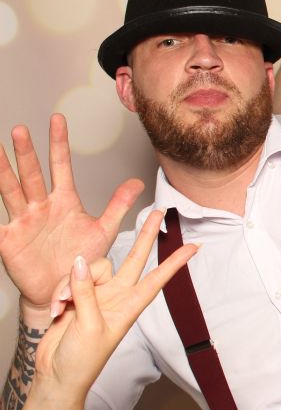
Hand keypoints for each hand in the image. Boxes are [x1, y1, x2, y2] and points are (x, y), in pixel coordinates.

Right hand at [0, 115, 142, 321]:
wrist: (64, 291)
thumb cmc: (81, 259)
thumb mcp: (104, 230)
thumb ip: (118, 205)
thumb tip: (138, 182)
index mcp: (64, 202)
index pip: (61, 166)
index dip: (59, 143)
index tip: (57, 119)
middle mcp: (41, 207)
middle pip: (32, 174)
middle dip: (26, 153)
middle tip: (20, 129)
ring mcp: (23, 222)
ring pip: (11, 191)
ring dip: (3, 171)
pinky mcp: (9, 240)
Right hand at [35, 211, 196, 397]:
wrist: (57, 375)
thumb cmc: (82, 361)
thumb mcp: (89, 326)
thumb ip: (86, 292)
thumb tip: (81, 264)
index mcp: (130, 306)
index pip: (158, 279)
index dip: (176, 262)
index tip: (195, 247)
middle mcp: (117, 296)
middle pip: (134, 258)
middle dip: (145, 235)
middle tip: (158, 212)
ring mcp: (97, 295)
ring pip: (91, 268)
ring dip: (73, 283)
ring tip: (65, 307)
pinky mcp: (76, 296)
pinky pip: (70, 279)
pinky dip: (61, 291)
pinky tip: (58, 309)